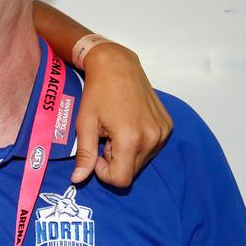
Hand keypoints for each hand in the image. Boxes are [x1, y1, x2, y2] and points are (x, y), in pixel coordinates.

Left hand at [72, 42, 172, 186]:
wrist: (118, 66)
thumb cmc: (97, 93)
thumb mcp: (85, 124)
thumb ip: (85, 155)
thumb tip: (78, 180)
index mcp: (131, 139)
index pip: (121, 180)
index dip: (104, 173)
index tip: (97, 154)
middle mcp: (152, 138)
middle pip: (132, 172)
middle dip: (115, 162)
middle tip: (105, 139)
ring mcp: (163, 132)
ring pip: (141, 161)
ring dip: (126, 153)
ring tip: (115, 131)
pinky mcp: (168, 126)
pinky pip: (151, 148)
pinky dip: (137, 144)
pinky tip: (127, 125)